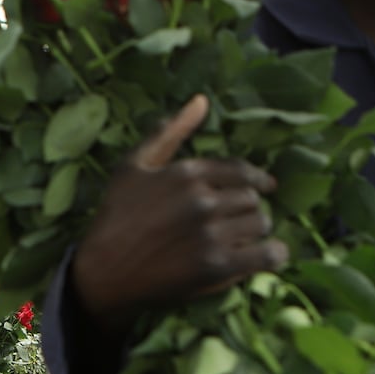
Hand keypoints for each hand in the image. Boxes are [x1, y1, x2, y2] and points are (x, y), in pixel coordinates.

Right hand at [70, 95, 287, 330]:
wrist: (101, 273)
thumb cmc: (115, 217)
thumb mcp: (132, 166)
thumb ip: (168, 133)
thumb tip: (201, 100)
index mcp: (186, 173)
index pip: (240, 170)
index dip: (257, 179)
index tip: (265, 187)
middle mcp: (202, 200)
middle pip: (252, 198)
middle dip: (247, 209)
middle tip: (237, 221)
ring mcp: (211, 234)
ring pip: (261, 223)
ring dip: (257, 231)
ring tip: (244, 239)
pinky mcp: (217, 266)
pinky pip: (267, 254)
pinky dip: (273, 255)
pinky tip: (267, 256)